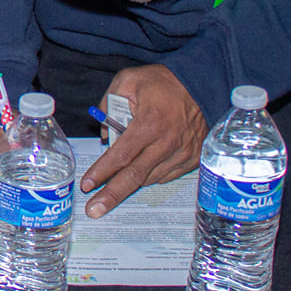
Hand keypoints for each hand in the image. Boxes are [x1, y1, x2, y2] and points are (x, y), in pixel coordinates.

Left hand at [80, 65, 204, 217]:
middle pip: (135, 176)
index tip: (87, 184)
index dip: (102, 171)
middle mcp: (167, 143)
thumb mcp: (129, 80)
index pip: (121, 154)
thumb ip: (109, 103)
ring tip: (113, 189)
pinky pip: (165, 176)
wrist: (203, 84)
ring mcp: (181, 154)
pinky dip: (149, 176)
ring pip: (149, 178)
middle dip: (112, 196)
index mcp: (150, 123)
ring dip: (130, 186)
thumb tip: (104, 133)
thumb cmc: (164, 82)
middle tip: (94, 211)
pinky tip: (140, 170)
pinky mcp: (191, 159)